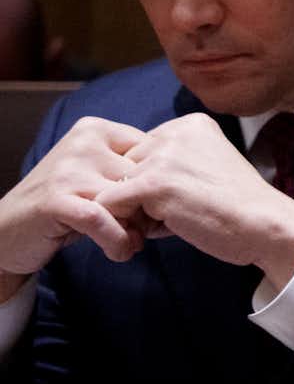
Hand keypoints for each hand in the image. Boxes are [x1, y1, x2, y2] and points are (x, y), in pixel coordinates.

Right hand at [0, 116, 154, 290]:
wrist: (7, 232)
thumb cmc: (66, 207)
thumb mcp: (100, 181)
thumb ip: (136, 175)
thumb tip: (185, 186)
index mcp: (97, 130)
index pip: (153, 154)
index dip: (161, 186)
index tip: (160, 212)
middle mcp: (83, 142)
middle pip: (143, 177)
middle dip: (151, 211)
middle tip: (149, 232)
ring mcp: (68, 169)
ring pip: (128, 200)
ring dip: (138, 230)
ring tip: (134, 243)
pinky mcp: (56, 199)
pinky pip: (104, 220)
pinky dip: (119, 241)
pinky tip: (120, 252)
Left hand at [90, 113, 293, 280]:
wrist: (266, 225)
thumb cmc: (240, 207)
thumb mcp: (208, 167)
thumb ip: (173, 164)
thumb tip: (127, 181)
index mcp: (191, 125)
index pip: (144, 151)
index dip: (156, 181)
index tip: (188, 196)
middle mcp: (174, 133)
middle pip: (126, 166)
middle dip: (141, 194)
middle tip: (179, 211)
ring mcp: (162, 157)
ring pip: (116, 186)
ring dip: (137, 210)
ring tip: (175, 220)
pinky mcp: (151, 184)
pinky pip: (109, 204)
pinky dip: (125, 223)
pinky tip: (161, 230)